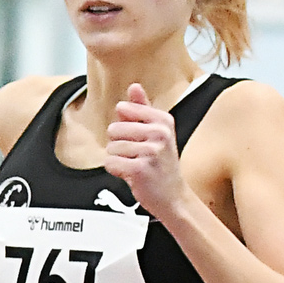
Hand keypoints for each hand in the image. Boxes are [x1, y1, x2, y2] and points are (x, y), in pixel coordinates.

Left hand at [103, 83, 185, 215]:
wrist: (173, 196)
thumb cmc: (161, 163)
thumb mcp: (157, 132)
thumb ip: (142, 109)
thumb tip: (134, 86)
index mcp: (163, 120)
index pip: (123, 109)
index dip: (124, 127)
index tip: (139, 139)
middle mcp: (160, 133)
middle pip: (114, 128)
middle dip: (118, 144)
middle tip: (137, 156)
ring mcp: (151, 151)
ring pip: (110, 147)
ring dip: (118, 159)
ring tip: (136, 165)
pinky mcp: (140, 169)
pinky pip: (110, 163)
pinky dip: (116, 171)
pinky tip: (132, 175)